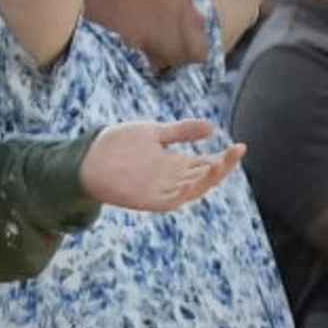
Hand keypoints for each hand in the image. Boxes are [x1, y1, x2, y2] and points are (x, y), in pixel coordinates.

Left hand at [79, 117, 249, 214]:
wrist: (87, 157)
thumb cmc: (117, 145)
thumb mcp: (154, 132)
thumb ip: (181, 131)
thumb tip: (211, 127)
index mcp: (177, 164)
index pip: (208, 163)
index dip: (225, 157)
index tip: (240, 146)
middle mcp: (173, 178)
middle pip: (206, 177)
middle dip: (223, 166)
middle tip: (235, 151)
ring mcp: (162, 190)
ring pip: (194, 190)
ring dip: (209, 179)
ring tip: (221, 163)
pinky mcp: (148, 200)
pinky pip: (173, 200)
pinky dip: (185, 192)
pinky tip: (194, 179)